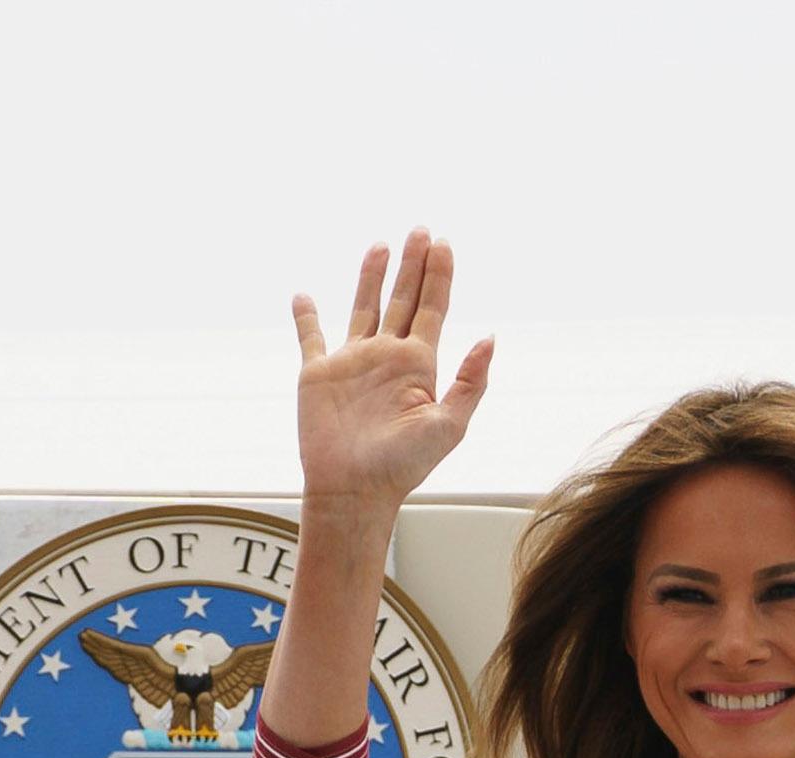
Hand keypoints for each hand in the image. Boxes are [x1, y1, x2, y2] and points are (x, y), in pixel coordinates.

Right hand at [294, 231, 493, 521]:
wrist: (354, 490)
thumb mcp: (449, 425)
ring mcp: (352, 363)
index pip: (433, 308)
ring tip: (380, 245)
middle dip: (413, 264)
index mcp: (418, 366)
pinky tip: (303, 296)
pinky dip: (305, 317)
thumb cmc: (401, 467)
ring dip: (371, 277)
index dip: (439, 275)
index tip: (443, 244)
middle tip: (420, 230)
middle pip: (404, 299)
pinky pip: (310, 337)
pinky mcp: (318, 374)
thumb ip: (470, 381)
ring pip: (364, 307)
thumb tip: (490, 337)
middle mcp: (387, 358)